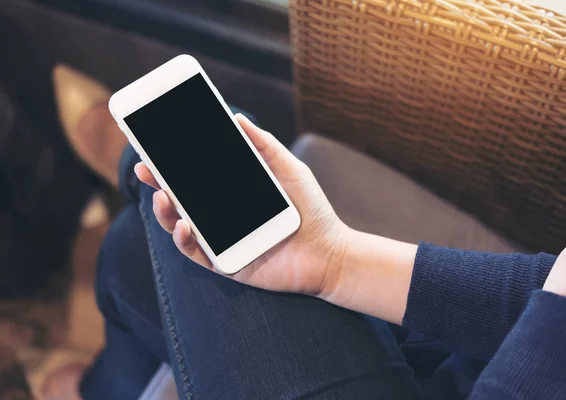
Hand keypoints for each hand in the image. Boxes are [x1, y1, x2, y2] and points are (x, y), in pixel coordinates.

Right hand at [135, 114, 348, 295]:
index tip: (155, 145)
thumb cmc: (312, 210)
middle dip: (159, 183)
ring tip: (162, 195)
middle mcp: (223, 215)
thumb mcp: (290, 170)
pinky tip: (183, 225)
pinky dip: (184, 240)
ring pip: (181, 225)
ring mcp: (222, 240)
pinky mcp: (226, 263)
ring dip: (165, 211)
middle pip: (182, 198)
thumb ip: (264, 145)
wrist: (329, 252)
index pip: (197, 176)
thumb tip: (236, 118)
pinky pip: (197, 254)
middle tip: (144, 167)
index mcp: (234, 193)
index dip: (174, 163)